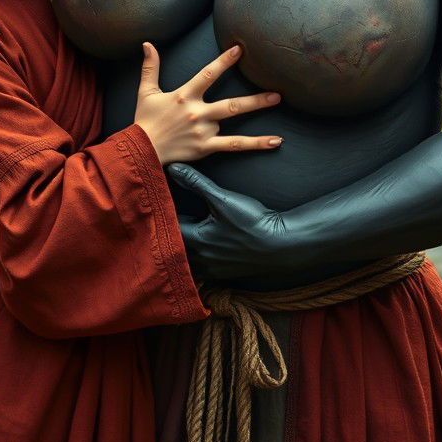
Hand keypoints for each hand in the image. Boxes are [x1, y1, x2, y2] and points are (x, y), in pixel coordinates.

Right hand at [134, 43, 282, 165]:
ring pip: (233, 122)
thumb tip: (148, 44)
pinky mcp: (205, 147)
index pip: (208, 74)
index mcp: (184, 96)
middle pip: (230, 104)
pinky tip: (275, 142)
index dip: (224, 61)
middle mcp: (196, 113)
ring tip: (277, 104)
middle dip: (255, 98)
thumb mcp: (146, 91)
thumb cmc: (144, 120)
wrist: (140, 150)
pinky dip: (255, 144)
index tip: (240, 49)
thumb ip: (151, 67)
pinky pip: (234, 145)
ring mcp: (203, 131)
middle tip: (277, 92)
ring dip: (256, 113)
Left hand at [168, 163, 294, 279]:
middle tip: (166, 215)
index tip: (159, 203)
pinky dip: (196, 258)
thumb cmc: (251, 222)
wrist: (282, 244)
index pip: (168, 227)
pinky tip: (202, 247)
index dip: (163, 213)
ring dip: (183, 247)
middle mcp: (200, 259)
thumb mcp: (221, 198)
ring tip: (182, 231)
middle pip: (174, 246)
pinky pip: (201, 269)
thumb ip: (195, 182)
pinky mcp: (223, 273)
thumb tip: (173, 168)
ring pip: (187, 259)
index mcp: (195, 241)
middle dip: (170, 231)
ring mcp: (212, 269)